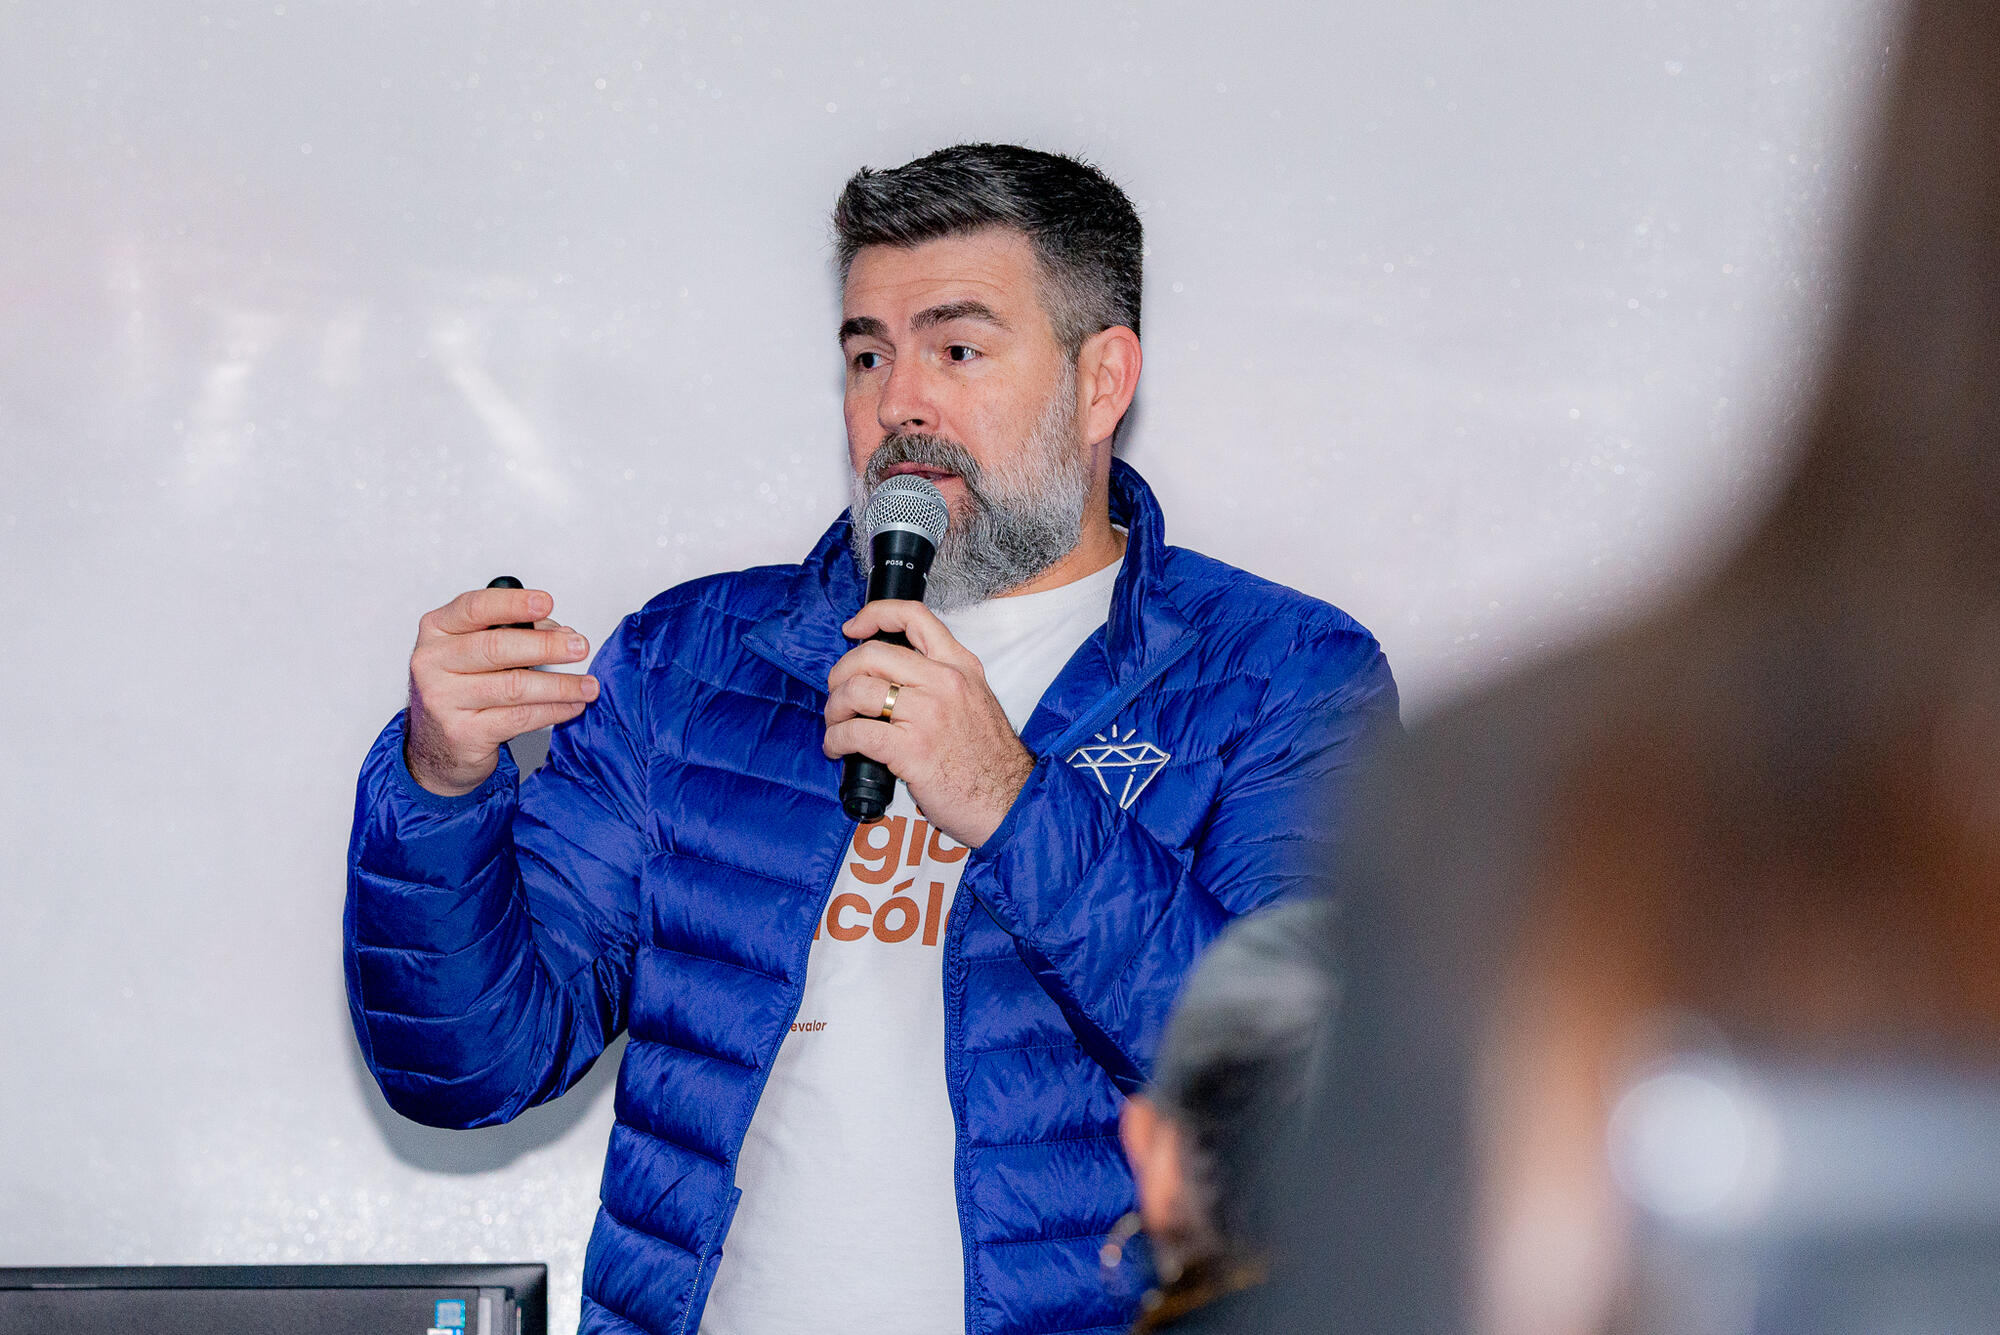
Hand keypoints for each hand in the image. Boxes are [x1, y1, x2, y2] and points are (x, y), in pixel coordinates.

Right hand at [404, 586, 598, 795]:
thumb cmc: (461, 689)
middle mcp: (432, 662)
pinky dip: (553, 710)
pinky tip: (572, 705)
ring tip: (587, 685)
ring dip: (560, 685)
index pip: (474, 608)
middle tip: (579, 647)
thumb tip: (562, 633)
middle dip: (546, 646)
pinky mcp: (462, 733)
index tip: (546, 602)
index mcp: (436, 630)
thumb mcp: (475, 652)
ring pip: (514, 686)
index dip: (512, 603)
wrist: (435, 746)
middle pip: (496, 647)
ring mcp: (443, 699)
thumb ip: (513, 633)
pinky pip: (519, 717)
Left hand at [823, 600, 1033, 846]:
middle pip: (872, 654)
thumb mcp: (975, 700)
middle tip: (837, 693)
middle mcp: (944, 682)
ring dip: (835, 708)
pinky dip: (836, 739)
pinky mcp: (911, 749)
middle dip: (841, 673)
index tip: (853, 628)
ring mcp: (928, 715)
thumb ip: (941, 681)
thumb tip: (891, 677)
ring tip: (836, 725)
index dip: (874, 614)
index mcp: (960, 666)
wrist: (1009, 800)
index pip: (914, 616)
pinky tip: (837, 748)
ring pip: (858, 691)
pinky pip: (857, 732)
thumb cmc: (988, 758)